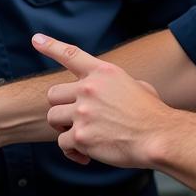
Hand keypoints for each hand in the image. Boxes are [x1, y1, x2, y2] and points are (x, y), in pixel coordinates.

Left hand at [35, 33, 175, 168]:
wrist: (159, 137)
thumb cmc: (152, 114)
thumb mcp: (138, 86)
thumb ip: (116, 86)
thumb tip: (112, 93)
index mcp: (103, 72)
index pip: (70, 54)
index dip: (51, 46)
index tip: (36, 40)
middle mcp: (89, 88)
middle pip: (53, 94)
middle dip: (61, 107)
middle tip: (73, 119)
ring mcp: (83, 112)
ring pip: (53, 118)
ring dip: (63, 129)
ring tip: (81, 136)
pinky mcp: (81, 136)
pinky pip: (62, 143)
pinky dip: (72, 151)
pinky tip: (87, 156)